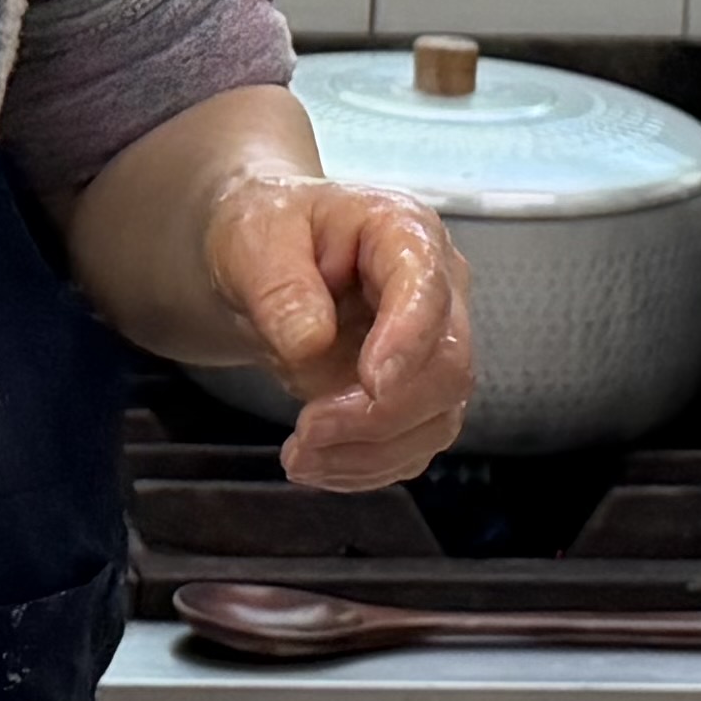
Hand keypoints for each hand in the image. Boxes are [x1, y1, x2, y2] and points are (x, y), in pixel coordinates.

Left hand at [200, 172, 471, 490]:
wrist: (262, 263)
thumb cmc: (267, 234)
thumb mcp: (252, 239)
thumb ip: (279, 285)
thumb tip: (311, 341)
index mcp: (404, 233)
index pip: (428, 293)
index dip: (408, 343)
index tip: (370, 383)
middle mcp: (437, 293)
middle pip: (448, 368)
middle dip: (380, 413)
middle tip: (305, 431)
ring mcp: (431, 349)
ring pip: (436, 420)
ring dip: (368, 452)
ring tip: (297, 458)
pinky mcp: (414, 397)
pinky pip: (410, 446)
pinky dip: (364, 467)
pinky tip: (315, 464)